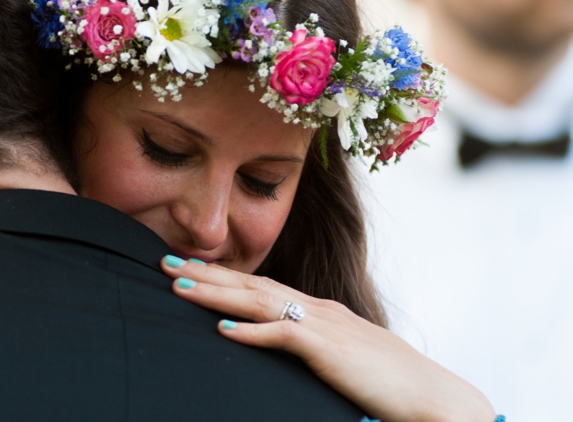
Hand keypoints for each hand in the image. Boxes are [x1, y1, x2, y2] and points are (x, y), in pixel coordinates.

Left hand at [161, 256, 495, 421]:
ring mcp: (324, 326)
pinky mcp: (330, 350)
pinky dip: (251, 332)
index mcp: (319, 310)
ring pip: (259, 302)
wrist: (433, 394)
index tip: (192, 269)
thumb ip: (315, 344)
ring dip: (217, 294)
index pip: (263, 286)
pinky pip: (284, 336)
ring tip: (178, 285)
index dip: (225, 277)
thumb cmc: (389, 379)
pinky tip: (222, 330)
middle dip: (207, 274)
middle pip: (252, 286)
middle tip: (166, 262)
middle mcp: (318, 309)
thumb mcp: (344, 353)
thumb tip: (286, 341)